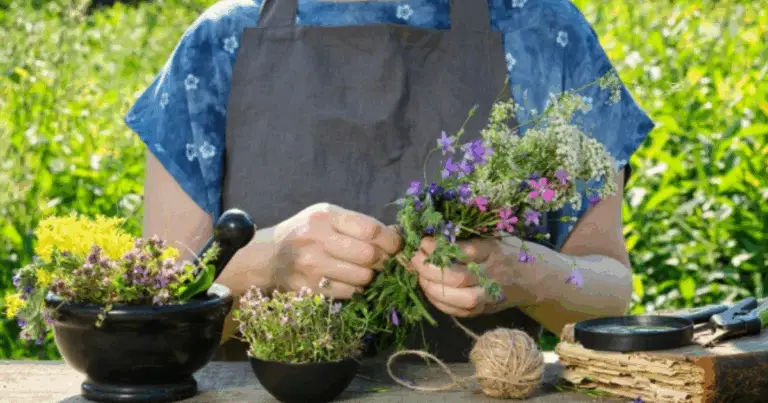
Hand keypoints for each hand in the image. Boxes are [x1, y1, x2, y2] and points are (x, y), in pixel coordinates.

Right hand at [273, 203, 400, 298]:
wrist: (270, 256)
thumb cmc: (306, 231)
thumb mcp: (328, 215)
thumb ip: (360, 222)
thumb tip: (398, 233)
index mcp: (326, 216)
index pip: (370, 229)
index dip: (391, 240)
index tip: (396, 246)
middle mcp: (318, 239)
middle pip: (369, 255)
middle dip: (384, 260)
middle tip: (384, 261)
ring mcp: (312, 266)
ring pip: (362, 277)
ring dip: (371, 276)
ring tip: (365, 271)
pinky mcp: (311, 288)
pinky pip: (349, 292)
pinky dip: (356, 289)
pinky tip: (350, 280)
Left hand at [408, 237, 511, 317]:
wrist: (532, 278)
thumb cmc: (505, 251)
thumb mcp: (491, 237)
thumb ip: (467, 238)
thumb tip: (432, 236)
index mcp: (494, 251)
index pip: (467, 251)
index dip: (441, 248)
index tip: (424, 242)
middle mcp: (493, 275)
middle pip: (459, 277)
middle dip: (431, 270)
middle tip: (415, 260)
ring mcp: (490, 296)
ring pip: (459, 298)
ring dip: (433, 288)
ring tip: (420, 276)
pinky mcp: (484, 310)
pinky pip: (459, 311)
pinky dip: (439, 302)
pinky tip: (428, 290)